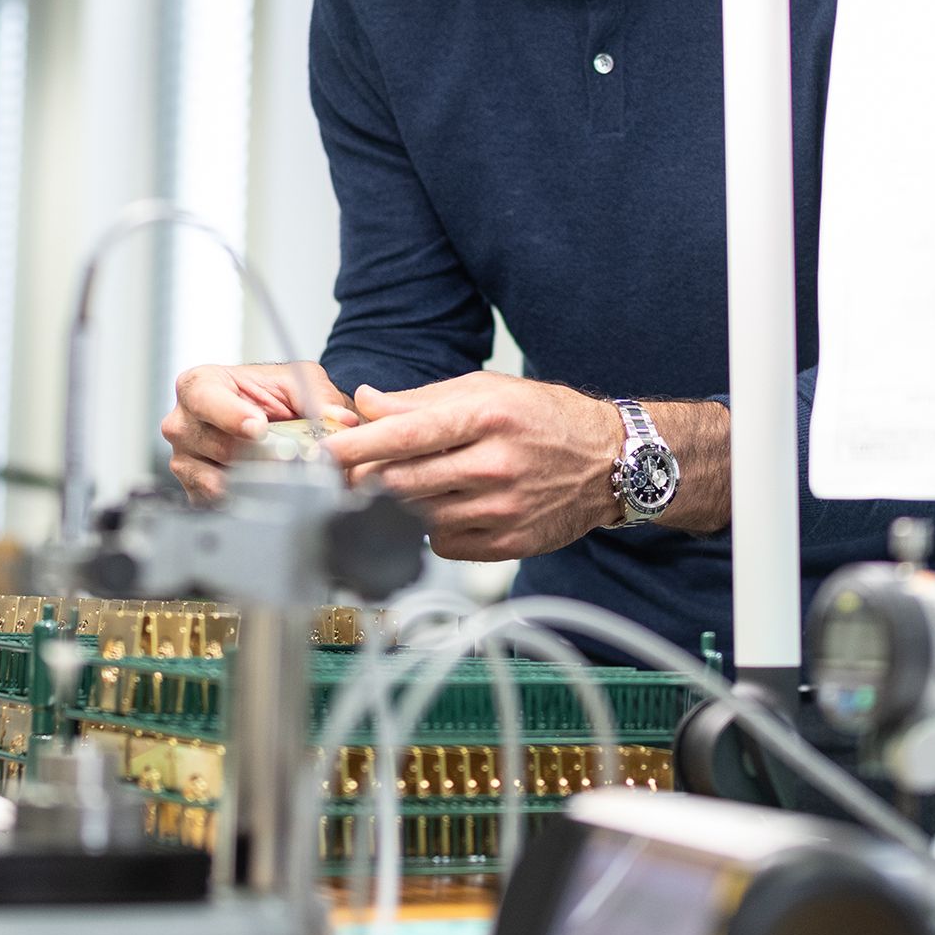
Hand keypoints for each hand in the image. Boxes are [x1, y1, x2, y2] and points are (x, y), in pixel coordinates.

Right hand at [160, 361, 358, 504]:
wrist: (270, 418)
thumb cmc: (272, 396)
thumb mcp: (300, 382)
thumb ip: (320, 397)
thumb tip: (341, 420)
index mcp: (200, 386)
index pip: (205, 399)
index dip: (232, 415)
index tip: (259, 427)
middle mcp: (183, 423)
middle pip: (216, 445)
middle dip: (258, 454)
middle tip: (289, 458)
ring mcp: (185, 459)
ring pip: (217, 479)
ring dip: (255, 480)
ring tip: (283, 474)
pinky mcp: (194, 489)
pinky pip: (217, 502)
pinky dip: (246, 498)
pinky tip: (265, 489)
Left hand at [317, 373, 620, 560]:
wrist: (611, 463)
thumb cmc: (545, 419)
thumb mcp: (487, 390)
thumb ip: (421, 401)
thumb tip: (365, 403)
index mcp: (487, 417)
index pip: (407, 434)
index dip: (358, 445)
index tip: (323, 452)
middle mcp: (495, 465)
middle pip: (403, 482)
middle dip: (365, 479)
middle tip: (346, 473)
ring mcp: (503, 510)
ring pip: (418, 516)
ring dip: (400, 503)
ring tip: (411, 483)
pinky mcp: (509, 544)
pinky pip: (444, 543)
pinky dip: (433, 527)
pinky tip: (449, 506)